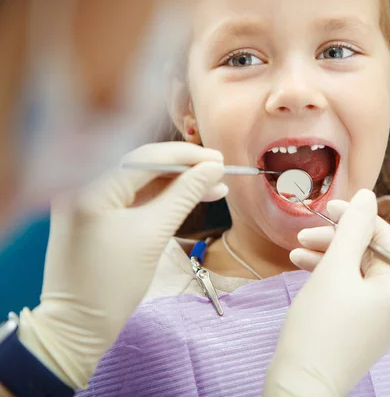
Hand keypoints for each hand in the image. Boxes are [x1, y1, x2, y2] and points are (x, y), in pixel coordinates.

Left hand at [17, 142, 227, 388]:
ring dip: (176, 183)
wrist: (77, 325)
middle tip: (220, 171)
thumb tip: (214, 169)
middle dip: (184, 168)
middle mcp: (83, 183)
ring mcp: (86, 197)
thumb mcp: (154, 234)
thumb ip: (185, 195)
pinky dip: (159, 197)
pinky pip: (131, 196)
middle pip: (143, 165)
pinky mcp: (92, 212)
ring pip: (140, 180)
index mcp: (92, 186)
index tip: (220, 159)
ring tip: (213, 188)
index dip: (187, 156)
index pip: (147, 157)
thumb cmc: (114, 283)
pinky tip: (189, 197)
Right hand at [264, 190, 389, 395]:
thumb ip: (353, 228)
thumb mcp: (335, 269)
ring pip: (356, 274)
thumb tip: (369, 195)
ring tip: (296, 253)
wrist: (300, 386)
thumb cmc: (318, 326)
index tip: (327, 209)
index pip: (385, 238)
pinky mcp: (362, 330)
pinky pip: (351, 294)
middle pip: (369, 256)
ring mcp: (380, 321)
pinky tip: (303, 269)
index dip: (357, 219)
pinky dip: (330, 280)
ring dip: (328, 258)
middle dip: (336, 240)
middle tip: (305, 234)